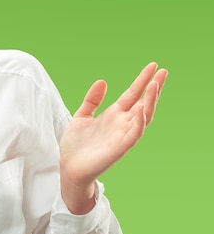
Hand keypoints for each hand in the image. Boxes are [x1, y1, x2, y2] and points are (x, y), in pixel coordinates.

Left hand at [59, 62, 167, 212]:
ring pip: (143, 116)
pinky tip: (142, 108)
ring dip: (151, 101)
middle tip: (164, 71)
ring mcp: (122, 135)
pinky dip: (140, 121)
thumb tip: (103, 81)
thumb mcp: (81, 116)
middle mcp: (121, 123)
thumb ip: (92, 100)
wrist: (68, 167)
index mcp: (113, 115)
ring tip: (155, 84)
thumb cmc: (75, 145)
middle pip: (143, 103)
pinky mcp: (120, 148)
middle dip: (154, 88)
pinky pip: (135, 134)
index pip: (132, 94)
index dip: (142, 80)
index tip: (153, 65)